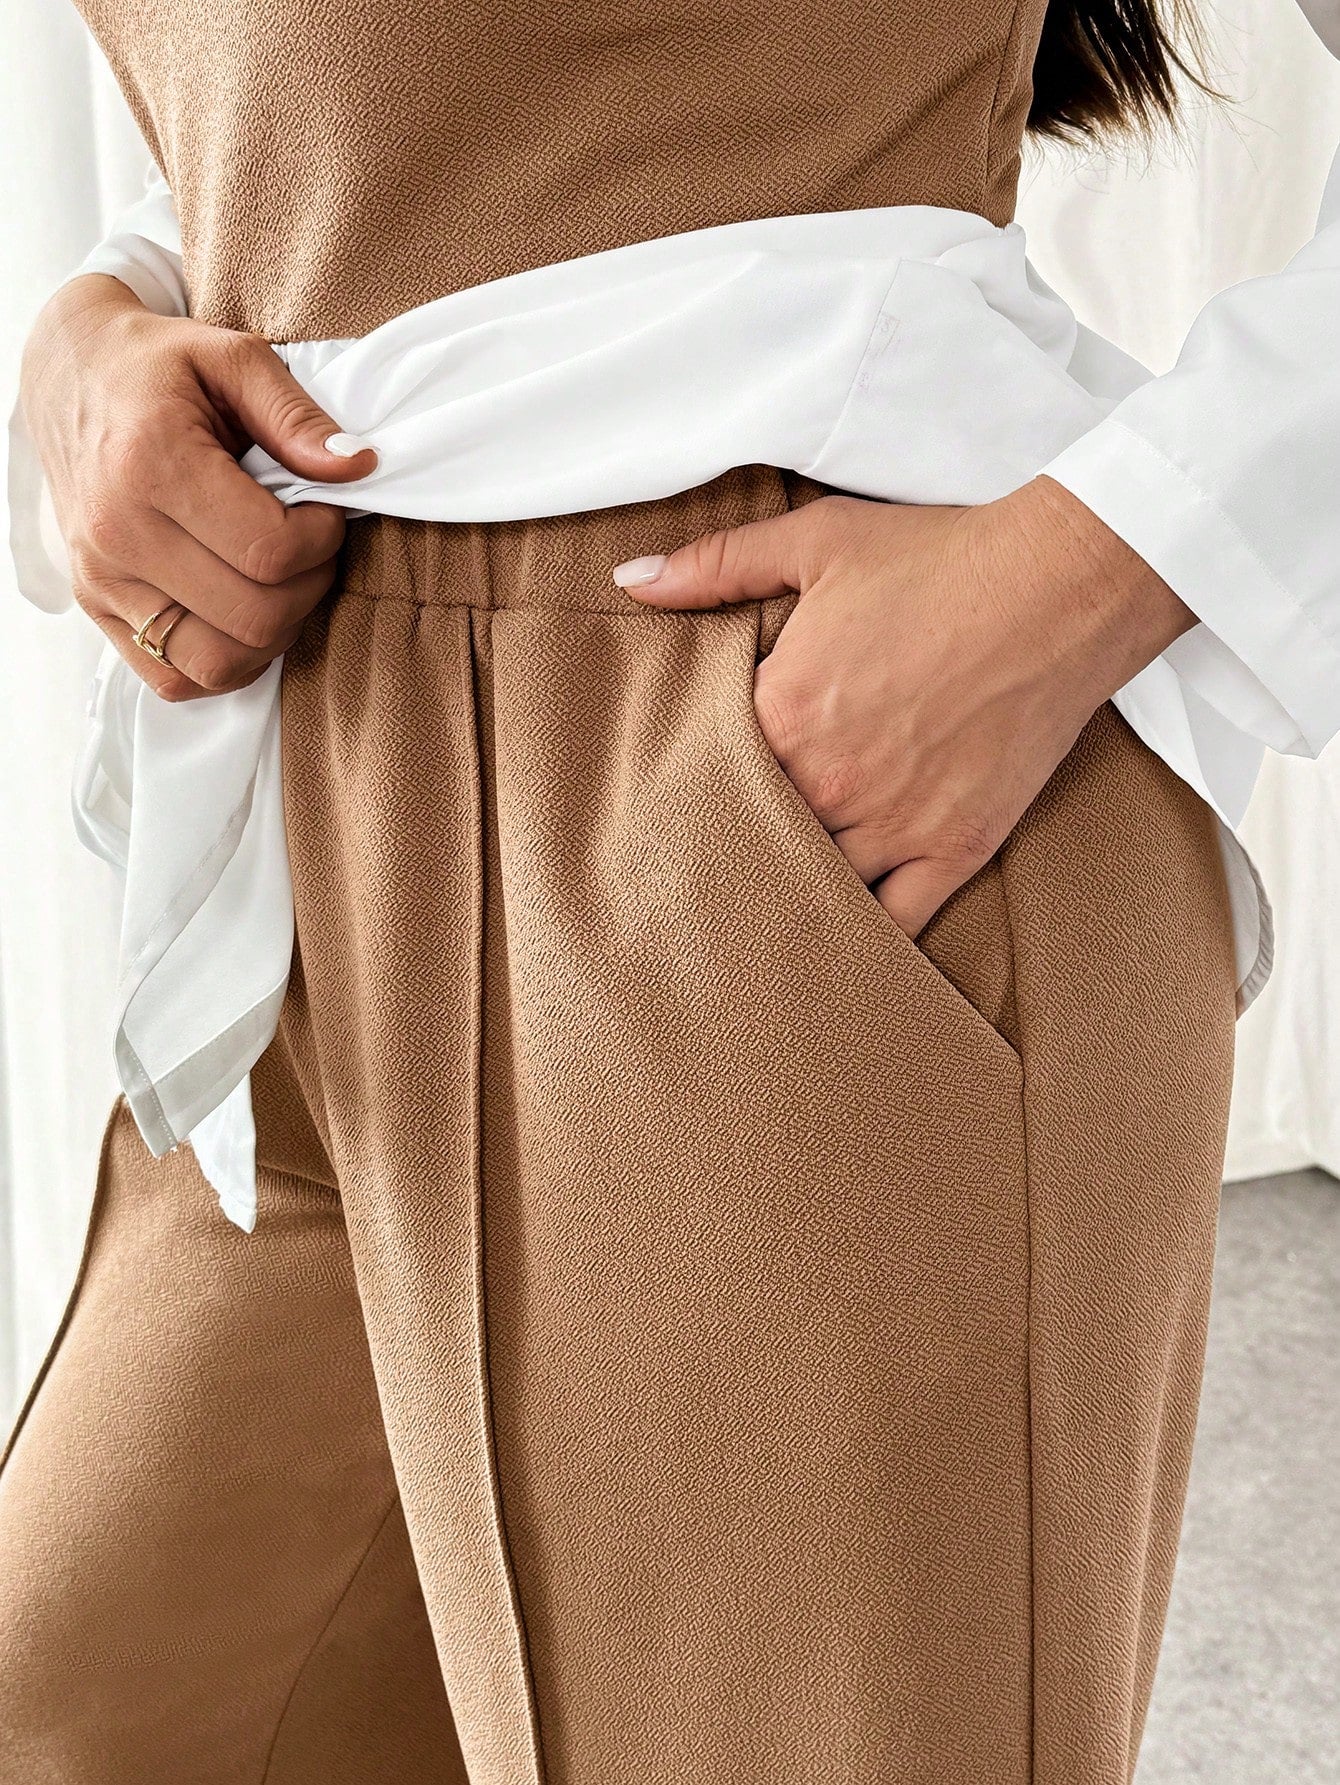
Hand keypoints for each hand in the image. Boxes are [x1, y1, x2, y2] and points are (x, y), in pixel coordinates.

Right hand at [19, 273, 376, 699]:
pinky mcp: (95, 606)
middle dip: (309, 587)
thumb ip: (297, 416)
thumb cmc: (157, 368)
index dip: (323, 540)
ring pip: (219, 663)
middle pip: (254, 617)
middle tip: (310, 545)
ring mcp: (101, 578)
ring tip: (278, 579)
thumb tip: (358, 466)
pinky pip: (176, 679)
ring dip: (273, 634)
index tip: (326, 509)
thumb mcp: (233, 358)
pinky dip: (225, 661)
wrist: (70, 375)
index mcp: (152, 464)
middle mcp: (117, 532)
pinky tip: (240, 608)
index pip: (270, 552)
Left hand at [613, 479, 1194, 934]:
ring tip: (760, 915)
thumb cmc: (939, 558)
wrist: (1061, 587)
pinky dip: (865, 940)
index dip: (694, 785)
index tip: (682, 795)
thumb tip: (630, 579)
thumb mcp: (816, 540)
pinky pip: (896, 923)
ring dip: (787, 898)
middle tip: (698, 876)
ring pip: (814, 891)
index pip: (707, 777)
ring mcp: (893, 826)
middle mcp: (828, 784)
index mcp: (782, 714)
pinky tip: (838, 947)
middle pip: (752, 843)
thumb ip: (715, 565)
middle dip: (730, 850)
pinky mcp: (954, 850)